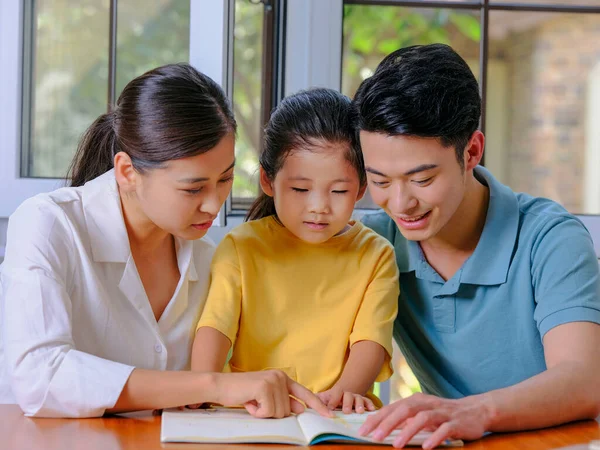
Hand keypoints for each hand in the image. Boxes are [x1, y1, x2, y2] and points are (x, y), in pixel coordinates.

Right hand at [212, 370, 332, 418]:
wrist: (221, 385)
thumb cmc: (243, 392)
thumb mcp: (266, 395)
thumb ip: (283, 400)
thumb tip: (299, 409)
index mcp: (283, 378)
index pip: (304, 393)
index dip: (317, 405)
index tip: (329, 415)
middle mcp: (280, 377)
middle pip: (288, 410)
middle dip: (271, 412)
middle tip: (256, 403)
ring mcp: (273, 381)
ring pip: (279, 413)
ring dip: (263, 412)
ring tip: (252, 401)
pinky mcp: (264, 387)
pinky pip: (268, 412)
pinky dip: (257, 412)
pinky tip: (249, 402)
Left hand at [318, 386, 376, 413]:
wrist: (345, 392)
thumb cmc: (332, 398)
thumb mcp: (324, 398)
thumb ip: (316, 400)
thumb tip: (306, 404)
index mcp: (338, 392)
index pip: (336, 393)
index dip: (334, 399)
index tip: (331, 407)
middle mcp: (348, 394)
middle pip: (348, 396)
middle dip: (347, 403)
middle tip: (346, 411)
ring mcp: (356, 397)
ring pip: (359, 398)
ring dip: (359, 404)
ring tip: (359, 411)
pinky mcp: (364, 402)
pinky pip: (368, 401)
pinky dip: (370, 405)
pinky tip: (372, 409)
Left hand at [357, 392, 491, 448]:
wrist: (475, 410)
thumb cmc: (443, 414)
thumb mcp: (421, 414)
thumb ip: (404, 418)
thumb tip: (380, 426)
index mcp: (416, 401)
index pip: (392, 408)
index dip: (376, 419)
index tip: (362, 431)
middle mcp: (427, 404)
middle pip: (404, 410)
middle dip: (388, 423)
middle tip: (375, 437)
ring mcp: (442, 413)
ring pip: (423, 418)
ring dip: (408, 431)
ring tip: (397, 445)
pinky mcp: (456, 423)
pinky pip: (445, 430)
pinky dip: (435, 437)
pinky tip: (426, 447)